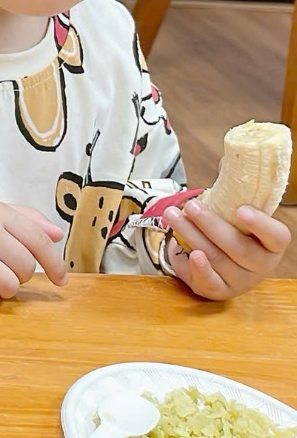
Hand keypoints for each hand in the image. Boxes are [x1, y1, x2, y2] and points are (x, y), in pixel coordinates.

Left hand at [164, 198, 290, 300]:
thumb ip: (234, 191)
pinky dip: (198, 267)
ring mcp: (240, 280)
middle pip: (239, 247)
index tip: (241, 209)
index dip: (260, 223)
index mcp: (272, 244)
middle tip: (191, 206)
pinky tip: (187, 252)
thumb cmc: (229, 228)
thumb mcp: (234, 210)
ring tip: (173, 215)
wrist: (216, 258)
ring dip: (191, 234)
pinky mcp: (219, 289)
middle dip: (211, 224)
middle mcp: (261, 265)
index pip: (276, 236)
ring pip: (217, 258)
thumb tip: (224, 160)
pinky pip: (209, 282)